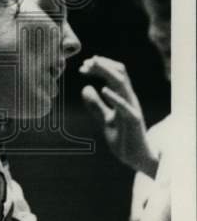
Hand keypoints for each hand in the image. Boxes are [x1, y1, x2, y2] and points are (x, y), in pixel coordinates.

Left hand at [80, 55, 157, 176]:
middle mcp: (129, 99)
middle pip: (119, 73)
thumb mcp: (105, 119)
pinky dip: (114, 97)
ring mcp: (132, 108)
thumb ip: (96, 105)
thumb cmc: (123, 137)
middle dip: (102, 65)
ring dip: (106, 73)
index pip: (115, 74)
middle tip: (85, 63)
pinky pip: (124, 106)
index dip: (100, 66)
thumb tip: (85, 88)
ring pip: (122, 84)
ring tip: (92, 67)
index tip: (84, 66)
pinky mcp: (134, 120)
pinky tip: (103, 90)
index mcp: (123, 97)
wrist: (135, 158)